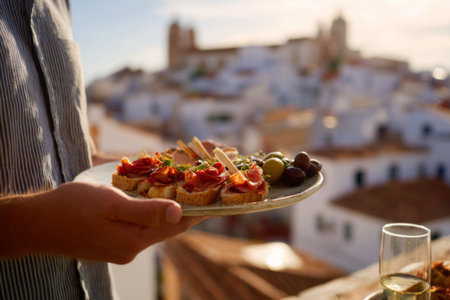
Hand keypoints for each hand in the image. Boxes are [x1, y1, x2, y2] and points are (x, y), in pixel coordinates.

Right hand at [1, 182, 204, 263]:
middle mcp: (132, 249)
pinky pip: (141, 229)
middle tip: (204, 192)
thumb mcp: (111, 203)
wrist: (38, 225)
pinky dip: (153, 215)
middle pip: (169, 228)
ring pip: (156, 229)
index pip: (178, 225)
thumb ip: (146, 211)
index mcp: (134, 240)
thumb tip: (179, 210)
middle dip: (187, 210)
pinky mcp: (113, 245)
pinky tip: (155, 204)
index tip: (219, 200)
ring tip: (185, 194)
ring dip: (171, 212)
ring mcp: (122, 249)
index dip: (199, 211)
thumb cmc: (72, 208)